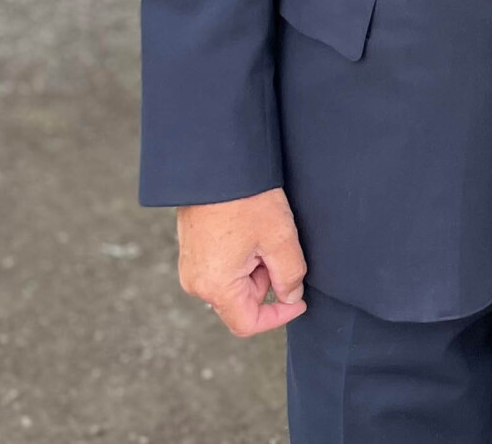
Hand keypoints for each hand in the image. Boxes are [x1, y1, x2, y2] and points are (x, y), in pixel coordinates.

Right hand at [175, 188, 307, 336]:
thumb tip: (290, 297)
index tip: (300, 301)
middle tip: (278, 247)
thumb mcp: (280, 239)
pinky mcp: (192, 253)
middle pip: (242, 302)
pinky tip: (250, 231)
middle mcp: (196, 283)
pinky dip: (244, 257)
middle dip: (267, 281)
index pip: (247, 323)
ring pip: (234, 284)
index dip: (278, 317)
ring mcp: (191, 268)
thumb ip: (290, 276)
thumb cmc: (246, 201)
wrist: (218, 167)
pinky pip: (223, 268)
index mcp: (215, 286)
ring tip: (263, 233)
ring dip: (256, 267)